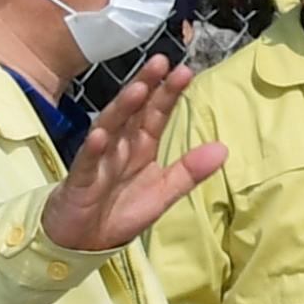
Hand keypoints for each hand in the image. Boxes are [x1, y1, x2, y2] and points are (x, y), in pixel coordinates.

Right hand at [39, 58, 226, 253]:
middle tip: (160, 61)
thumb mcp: (163, 193)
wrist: (83, 242)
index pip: (156, 115)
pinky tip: (100, 136)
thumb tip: (223, 148)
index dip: (169, 94)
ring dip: (123, 109)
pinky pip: (87, 163)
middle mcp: (119, 147)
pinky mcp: (80, 181)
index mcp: (141, 147)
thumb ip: (190, 171)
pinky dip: (93, 150)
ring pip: (110, 128)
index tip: (184, 71)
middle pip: (133, 112)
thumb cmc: (120, 211)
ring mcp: (98, 161)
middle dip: (146, 86)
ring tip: (138, 89)